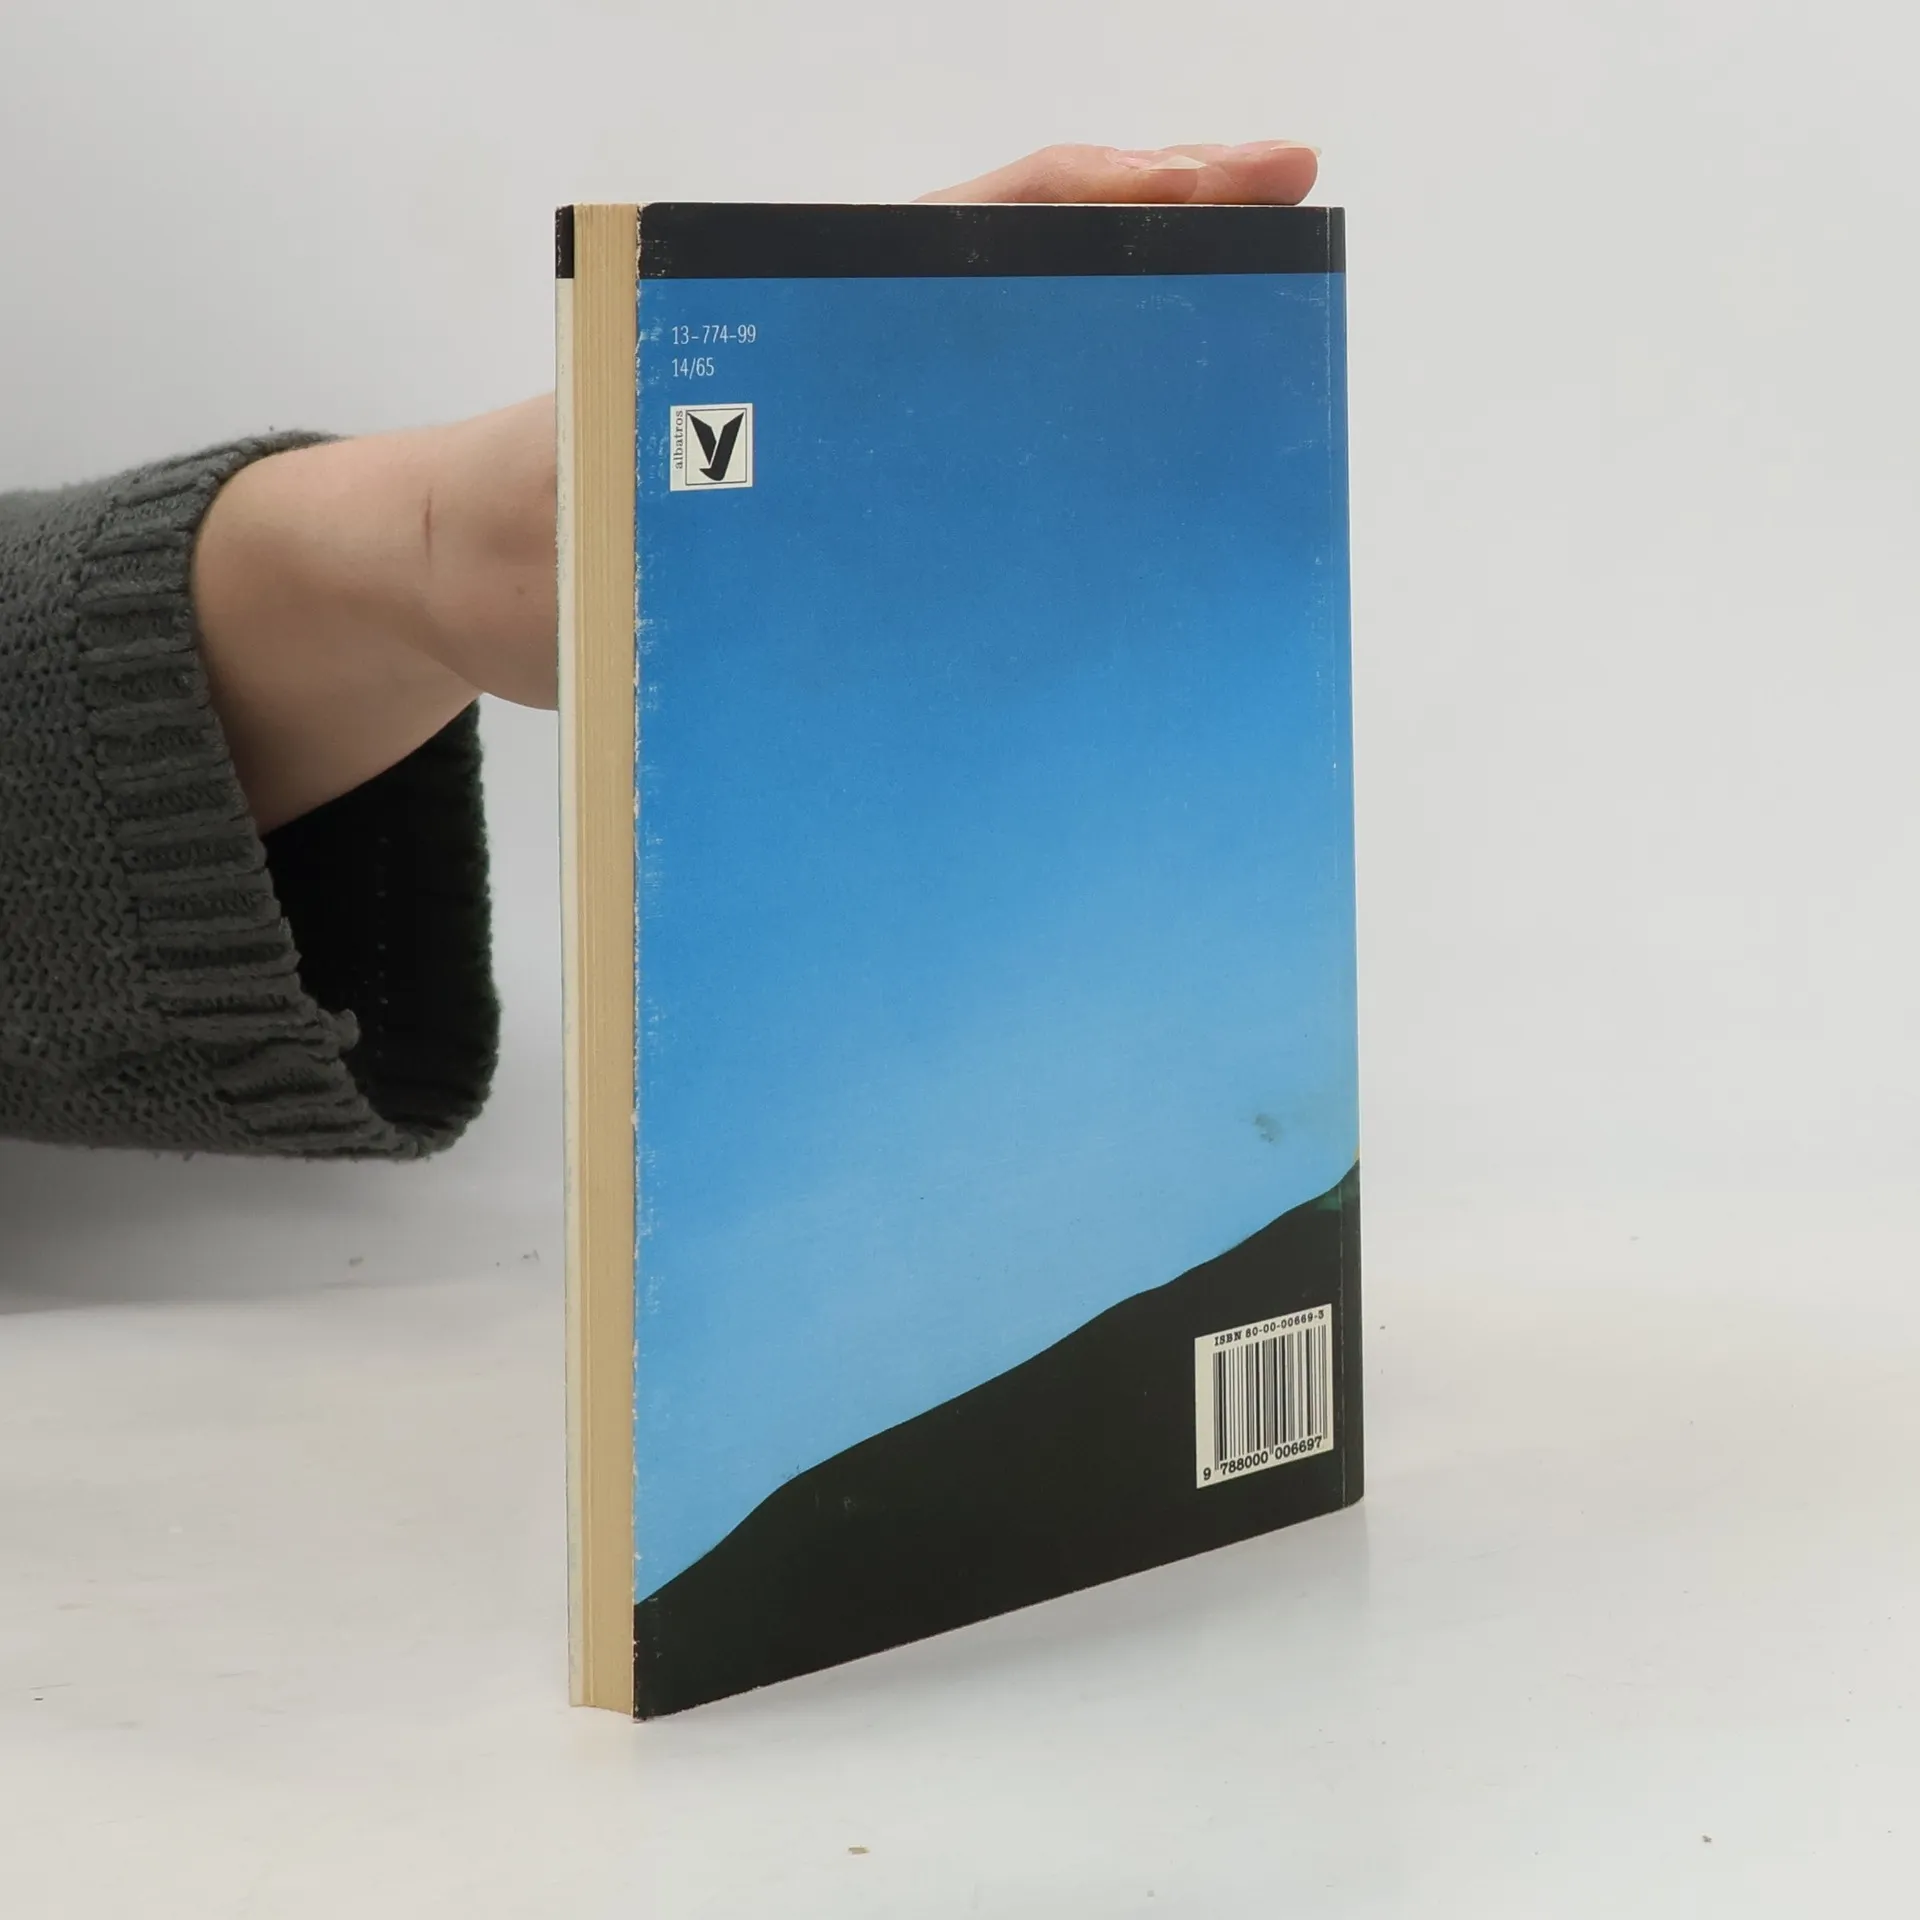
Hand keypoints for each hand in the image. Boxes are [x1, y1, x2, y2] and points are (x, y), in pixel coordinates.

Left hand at [193, 140, 1319, 830]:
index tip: (1240, 177)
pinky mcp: (862, 517)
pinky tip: (1123, 533)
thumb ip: (691, 493)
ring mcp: (870, 440)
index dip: (1119, 195)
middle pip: (1034, 291)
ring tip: (1244, 399)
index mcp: (809, 317)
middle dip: (1164, 259)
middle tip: (1287, 258)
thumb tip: (806, 537)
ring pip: (1021, 386)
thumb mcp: (602, 485)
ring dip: (1126, 379)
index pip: (988, 226)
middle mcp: (857, 368)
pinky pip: (985, 495)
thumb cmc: (528, 507)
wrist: (476, 581)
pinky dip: (1058, 491)